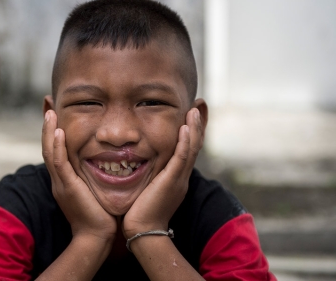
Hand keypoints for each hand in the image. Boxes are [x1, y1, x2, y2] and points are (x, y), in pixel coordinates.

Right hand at [42, 110, 116, 241]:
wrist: (97, 237)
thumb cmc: (101, 215)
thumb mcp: (95, 190)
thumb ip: (96, 176)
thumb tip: (109, 163)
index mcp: (65, 179)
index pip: (56, 150)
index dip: (54, 132)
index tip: (56, 114)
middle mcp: (59, 179)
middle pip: (48, 147)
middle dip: (48, 126)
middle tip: (48, 106)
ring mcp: (61, 183)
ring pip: (50, 152)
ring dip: (49, 131)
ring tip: (50, 112)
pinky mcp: (67, 187)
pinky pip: (59, 163)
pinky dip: (58, 147)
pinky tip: (60, 132)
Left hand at [122, 108, 202, 238]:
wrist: (142, 230)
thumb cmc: (140, 211)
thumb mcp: (147, 187)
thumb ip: (148, 174)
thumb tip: (136, 161)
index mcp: (176, 176)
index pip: (187, 149)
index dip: (191, 131)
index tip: (190, 114)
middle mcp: (181, 175)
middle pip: (195, 145)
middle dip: (198, 125)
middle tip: (199, 106)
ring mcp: (179, 178)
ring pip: (192, 148)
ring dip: (194, 128)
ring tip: (195, 110)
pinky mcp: (172, 181)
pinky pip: (182, 158)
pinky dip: (185, 142)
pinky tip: (185, 127)